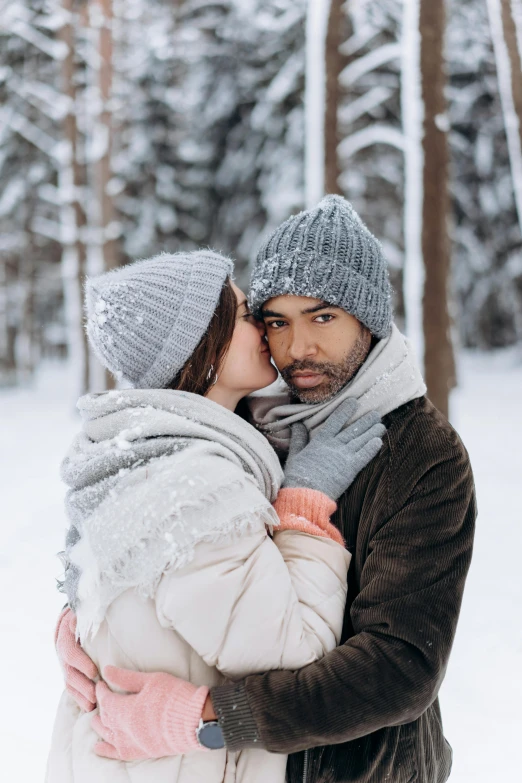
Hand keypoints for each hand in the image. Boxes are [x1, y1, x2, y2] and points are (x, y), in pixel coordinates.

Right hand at [55, 607, 97, 711]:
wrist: (73, 617)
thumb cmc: (84, 613)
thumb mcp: (82, 611)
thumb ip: (81, 617)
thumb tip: (78, 620)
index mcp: (65, 637)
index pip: (70, 652)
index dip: (81, 663)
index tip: (94, 672)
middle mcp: (62, 653)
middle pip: (69, 672)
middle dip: (82, 685)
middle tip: (96, 694)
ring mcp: (64, 664)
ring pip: (69, 683)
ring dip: (81, 695)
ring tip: (93, 705)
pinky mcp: (69, 671)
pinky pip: (71, 687)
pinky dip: (79, 698)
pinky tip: (89, 707)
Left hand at [93, 666, 209, 759]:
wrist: (195, 720)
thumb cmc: (175, 696)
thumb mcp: (151, 680)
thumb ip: (126, 677)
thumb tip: (107, 670)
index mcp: (127, 711)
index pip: (106, 701)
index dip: (101, 691)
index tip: (101, 683)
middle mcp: (126, 730)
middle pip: (106, 719)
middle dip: (101, 707)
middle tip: (101, 697)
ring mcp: (134, 743)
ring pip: (109, 736)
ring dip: (100, 727)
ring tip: (95, 720)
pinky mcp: (142, 752)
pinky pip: (118, 753)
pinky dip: (106, 751)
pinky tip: (98, 748)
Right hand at [283, 398, 385, 500]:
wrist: (306, 495)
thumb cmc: (297, 477)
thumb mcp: (295, 455)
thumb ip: (299, 439)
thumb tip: (297, 424)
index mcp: (320, 441)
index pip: (335, 421)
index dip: (345, 410)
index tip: (354, 401)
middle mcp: (334, 446)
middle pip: (352, 430)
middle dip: (365, 421)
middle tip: (376, 413)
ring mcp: (344, 457)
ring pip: (360, 440)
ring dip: (371, 432)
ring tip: (381, 424)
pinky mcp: (350, 470)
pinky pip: (364, 456)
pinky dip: (371, 448)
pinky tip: (378, 441)